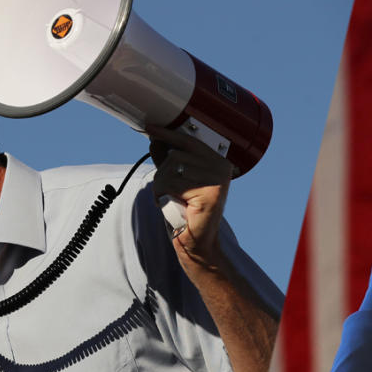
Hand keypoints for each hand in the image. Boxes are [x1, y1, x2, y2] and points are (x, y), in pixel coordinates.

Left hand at [148, 125, 233, 267]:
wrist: (195, 243)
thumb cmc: (185, 213)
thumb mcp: (175, 181)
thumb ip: (168, 161)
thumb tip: (155, 139)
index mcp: (217, 161)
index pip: (189, 141)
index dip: (167, 134)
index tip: (150, 128)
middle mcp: (221, 166)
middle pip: (175, 155)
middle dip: (163, 173)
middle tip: (169, 192)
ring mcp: (218, 179)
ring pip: (171, 168)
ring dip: (162, 185)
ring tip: (172, 200)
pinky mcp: (210, 192)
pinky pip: (171, 182)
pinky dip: (164, 194)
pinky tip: (173, 205)